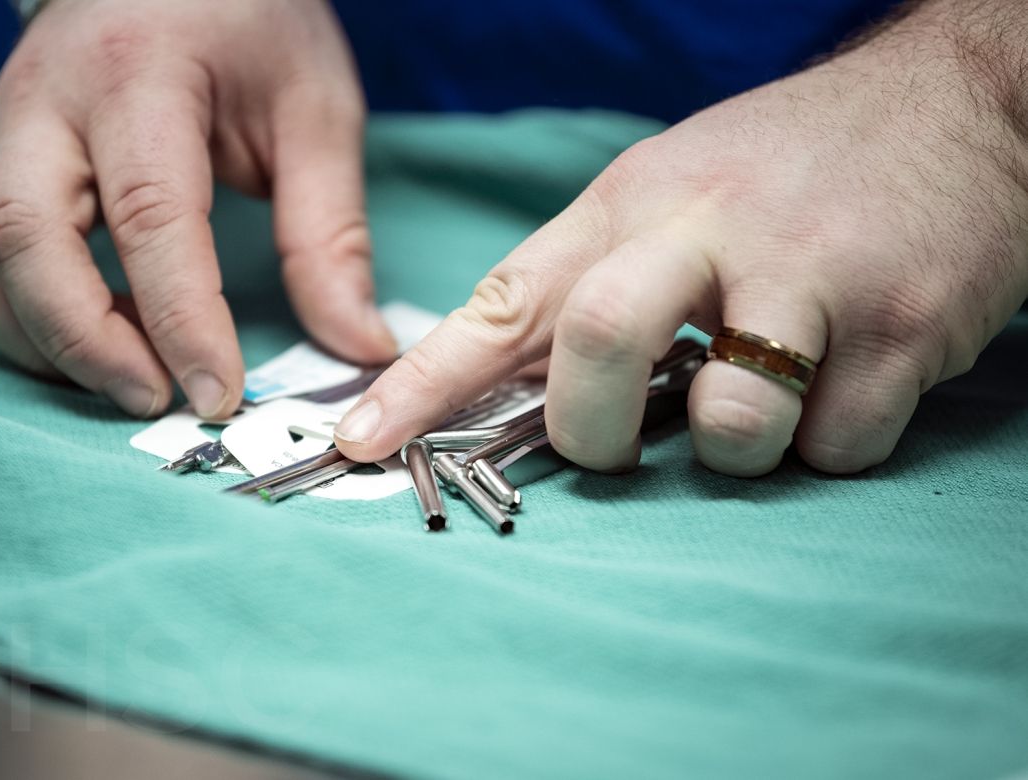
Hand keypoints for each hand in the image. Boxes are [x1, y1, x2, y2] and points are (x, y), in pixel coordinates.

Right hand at [0, 0, 395, 418]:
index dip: (181, 318)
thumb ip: (331, 234)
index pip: (149, 215)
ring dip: (40, 341)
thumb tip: (360, 346)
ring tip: (127, 380)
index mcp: (140, 80)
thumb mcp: (315, 113)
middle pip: (26, 241)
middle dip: (89, 343)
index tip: (220, 392)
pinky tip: (86, 343)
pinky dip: (14, 317)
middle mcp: (48, 103)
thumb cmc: (251, 28)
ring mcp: (3, 131)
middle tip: (161, 401)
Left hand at [334, 3, 1027, 475]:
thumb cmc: (789, 167)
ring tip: (766, 396)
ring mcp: (810, 279)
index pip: (506, 301)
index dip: (423, 384)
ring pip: (730, 431)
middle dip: (594, 432)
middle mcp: (710, 232)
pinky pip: (833, 448)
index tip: (360, 444)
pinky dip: (825, 443)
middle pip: (598, 351)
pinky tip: (844, 382)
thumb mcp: (670, 190)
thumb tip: (505, 381)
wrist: (957, 106)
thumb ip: (590, 277)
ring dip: (735, 448)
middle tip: (619, 440)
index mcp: (633, 204)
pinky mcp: (904, 330)